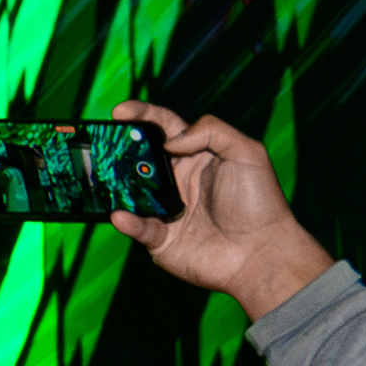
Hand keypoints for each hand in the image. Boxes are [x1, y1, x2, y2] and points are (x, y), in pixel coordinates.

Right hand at [105, 104, 333, 319]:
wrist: (264, 253)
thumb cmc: (261, 201)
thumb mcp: (247, 152)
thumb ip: (211, 131)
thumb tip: (171, 142)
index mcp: (196, 156)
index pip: (162, 128)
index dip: (141, 115)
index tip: (118, 111)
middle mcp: (177, 181)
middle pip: (139, 158)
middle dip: (118, 148)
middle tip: (100, 142)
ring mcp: (167, 210)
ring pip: (131, 193)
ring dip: (114, 184)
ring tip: (100, 176)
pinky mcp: (162, 240)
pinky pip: (139, 228)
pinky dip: (128, 222)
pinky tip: (120, 216)